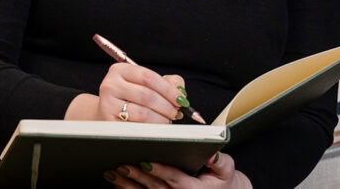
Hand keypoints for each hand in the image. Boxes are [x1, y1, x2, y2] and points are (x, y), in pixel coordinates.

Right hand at [96, 62, 187, 122]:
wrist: (106, 113)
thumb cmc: (130, 98)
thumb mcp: (146, 84)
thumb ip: (167, 82)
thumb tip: (180, 91)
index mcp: (120, 70)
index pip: (148, 77)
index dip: (168, 89)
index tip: (181, 100)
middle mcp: (110, 85)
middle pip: (146, 95)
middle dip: (167, 106)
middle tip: (176, 113)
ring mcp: (107, 104)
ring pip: (142, 113)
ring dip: (161, 120)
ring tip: (167, 121)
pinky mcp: (109, 123)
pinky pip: (136, 127)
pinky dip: (150, 129)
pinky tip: (156, 128)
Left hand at [103, 153, 252, 188]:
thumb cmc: (223, 181)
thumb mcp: (227, 170)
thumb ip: (219, 162)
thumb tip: (210, 154)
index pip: (174, 179)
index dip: (159, 171)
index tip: (145, 162)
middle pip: (155, 187)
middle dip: (136, 176)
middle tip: (120, 165)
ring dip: (127, 185)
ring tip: (112, 173)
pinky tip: (117, 183)